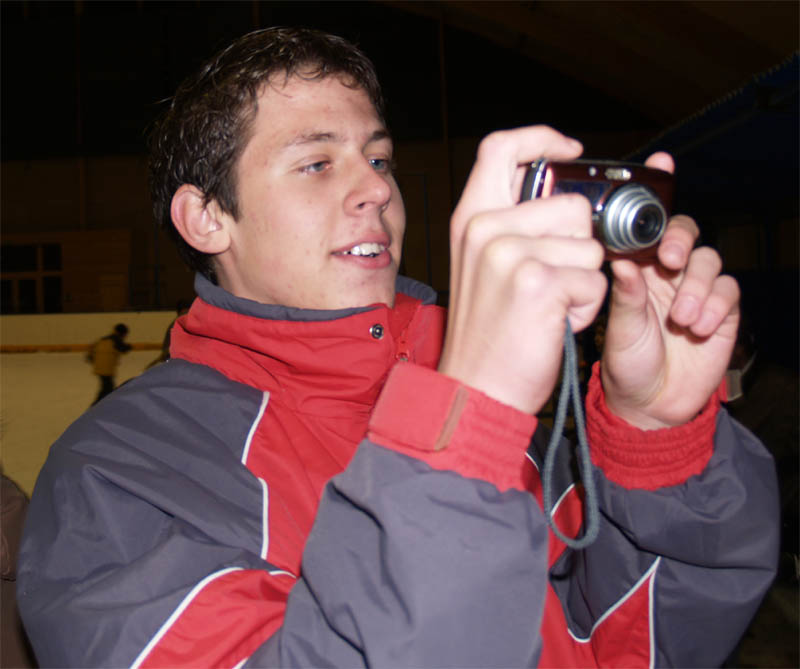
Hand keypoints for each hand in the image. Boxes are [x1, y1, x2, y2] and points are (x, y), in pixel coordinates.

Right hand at [438, 126, 606, 414]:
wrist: (477, 389)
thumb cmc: (490, 334)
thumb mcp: (484, 267)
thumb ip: (514, 225)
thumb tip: (568, 200)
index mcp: (471, 218)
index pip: (502, 146)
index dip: (542, 139)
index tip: (571, 150)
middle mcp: (485, 228)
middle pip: (572, 204)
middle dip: (580, 245)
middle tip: (552, 282)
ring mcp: (509, 252)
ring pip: (590, 246)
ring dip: (584, 281)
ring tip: (549, 307)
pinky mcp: (538, 281)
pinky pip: (594, 280)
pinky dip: (586, 307)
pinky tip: (555, 323)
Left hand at [601, 152, 739, 428]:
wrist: (651, 404)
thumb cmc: (625, 363)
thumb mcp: (618, 328)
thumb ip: (625, 294)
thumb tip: (620, 259)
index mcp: (636, 270)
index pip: (648, 226)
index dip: (657, 195)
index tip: (662, 164)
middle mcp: (666, 275)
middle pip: (685, 234)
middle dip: (681, 241)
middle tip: (670, 262)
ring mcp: (694, 291)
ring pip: (709, 261)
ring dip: (696, 286)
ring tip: (681, 318)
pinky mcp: (721, 311)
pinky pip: (728, 292)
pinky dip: (715, 305)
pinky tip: (699, 326)